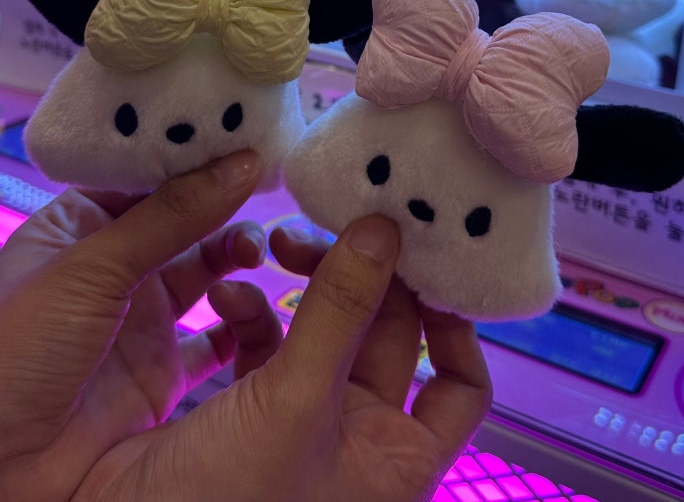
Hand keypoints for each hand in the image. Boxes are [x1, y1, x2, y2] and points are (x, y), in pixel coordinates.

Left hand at [0, 151, 276, 501]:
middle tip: (265, 187)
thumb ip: (171, 216)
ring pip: (207, 271)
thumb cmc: (12, 351)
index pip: (146, 174)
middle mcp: (112, 267)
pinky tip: (254, 300)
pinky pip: (219, 338)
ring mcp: (141, 318)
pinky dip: (242, 320)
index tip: (243, 132)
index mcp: (78, 225)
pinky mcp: (163, 370)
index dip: (193, 154)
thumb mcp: (90, 267)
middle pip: (184, 220)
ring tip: (254, 250)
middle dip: (224, 202)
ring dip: (236, 254)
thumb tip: (242, 163)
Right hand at [73, 214, 491, 501]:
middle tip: (325, 226)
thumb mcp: (294, 405)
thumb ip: (342, 312)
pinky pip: (267, 342)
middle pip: (387, 335)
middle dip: (359, 274)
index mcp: (393, 458)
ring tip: (272, 243)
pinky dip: (250, 310)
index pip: (460, 383)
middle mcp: (358, 439)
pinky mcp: (249, 406)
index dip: (454, 322)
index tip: (423, 260)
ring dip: (300, 283)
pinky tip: (224, 290)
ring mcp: (303, 420)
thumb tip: (385, 229)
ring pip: (324, 328)